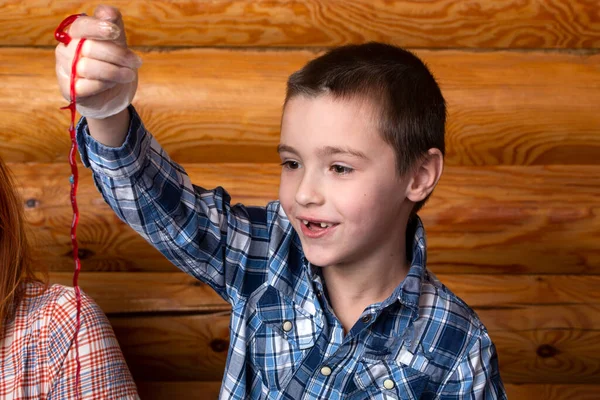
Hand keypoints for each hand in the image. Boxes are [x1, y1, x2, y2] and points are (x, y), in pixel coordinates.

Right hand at [55, 5, 141, 119]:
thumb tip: (109, 13)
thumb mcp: (118, 43)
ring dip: (114, 71)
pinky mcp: (69, 89)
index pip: (81, 25)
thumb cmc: (114, 65)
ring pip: (88, 67)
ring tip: (128, 74)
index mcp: (77, 34)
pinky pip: (87, 85)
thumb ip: (114, 25)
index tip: (115, 32)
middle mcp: (66, 49)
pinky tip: (111, 84)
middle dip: (118, 55)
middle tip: (136, 62)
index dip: (98, 27)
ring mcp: (65, 70)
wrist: (113, 96)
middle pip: (89, 47)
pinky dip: (104, 85)